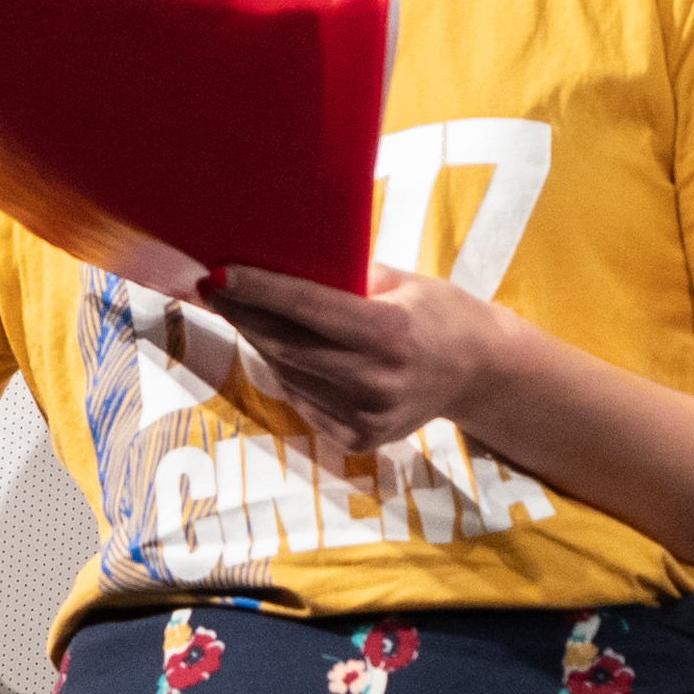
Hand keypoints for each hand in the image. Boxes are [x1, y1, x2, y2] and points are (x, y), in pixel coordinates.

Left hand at [207, 261, 522, 453]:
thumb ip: (344, 275)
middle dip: (244, 315)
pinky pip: (304, 400)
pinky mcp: (360, 437)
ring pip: (289, 375)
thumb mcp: (400, 281)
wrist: (480, 372)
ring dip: (260, 343)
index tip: (217, 274)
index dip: (258, 291)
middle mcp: (376, 379)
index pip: (306, 309)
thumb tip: (280, 256)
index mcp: (389, 333)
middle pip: (286, 345)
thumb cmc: (436, 312)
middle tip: (214, 289)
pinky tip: (279, 349)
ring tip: (241, 312)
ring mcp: (367, 415)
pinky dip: (287, 372)